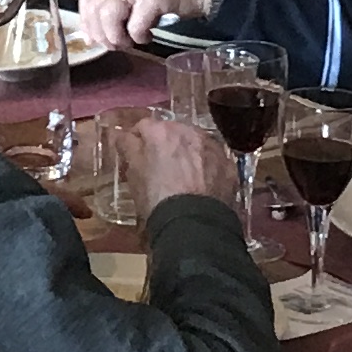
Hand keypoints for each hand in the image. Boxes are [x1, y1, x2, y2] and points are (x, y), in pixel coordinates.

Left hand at [76, 0, 207, 50]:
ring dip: (119, 37)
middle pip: (95, 10)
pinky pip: (135, 26)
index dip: (88, 24)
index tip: (96, 39)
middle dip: (103, 35)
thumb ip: (111, 8)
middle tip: (118, 45)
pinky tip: (149, 35)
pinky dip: (140, 37)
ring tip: (132, 41)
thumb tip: (91, 37)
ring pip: (109, 17)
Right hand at [118, 109, 241, 214]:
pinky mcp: (229, 164)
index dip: (138, 141)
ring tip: (184, 175)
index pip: (143, 127)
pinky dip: (207, 166)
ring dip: (188, 153)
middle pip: (173, 132)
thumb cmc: (156, 198)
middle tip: (160, 166)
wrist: (193, 224)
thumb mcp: (133, 173)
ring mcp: (212, 147)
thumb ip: (128, 147)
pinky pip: (213, 159)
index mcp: (161, 131)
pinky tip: (202, 183)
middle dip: (166, 144)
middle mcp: (189, 131)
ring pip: (196, 143)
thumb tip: (123, 135)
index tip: (135, 155)